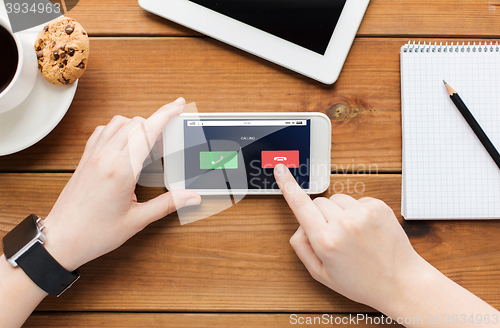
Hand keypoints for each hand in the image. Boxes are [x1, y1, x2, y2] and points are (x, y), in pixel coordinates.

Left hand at [42, 98, 200, 271]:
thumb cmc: (95, 233)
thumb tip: (191, 197)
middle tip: (169, 137)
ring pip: (118, 122)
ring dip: (136, 125)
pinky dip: (117, 129)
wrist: (62, 239)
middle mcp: (105, 157)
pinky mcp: (85, 159)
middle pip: (135, 123)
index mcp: (121, 170)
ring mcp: (93, 156)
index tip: (178, 105)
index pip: (148, 131)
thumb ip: (168, 204)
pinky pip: (102, 131)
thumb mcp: (137, 220)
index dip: (166, 114)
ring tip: (148, 142)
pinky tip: (124, 143)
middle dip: (156, 122)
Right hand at [274, 164, 425, 312]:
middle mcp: (343, 224)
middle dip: (320, 216)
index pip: (300, 205)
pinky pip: (356, 200)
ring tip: (352, 235)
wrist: (401, 282)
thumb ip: (301, 247)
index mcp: (326, 241)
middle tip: (333, 237)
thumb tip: (300, 224)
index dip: (287, 185)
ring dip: (339, 213)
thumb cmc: (361, 282)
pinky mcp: (378, 207)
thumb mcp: (321, 273)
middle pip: (318, 202)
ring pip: (336, 200)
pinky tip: (365, 231)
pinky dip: (356, 212)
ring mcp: (363, 213)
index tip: (280, 169)